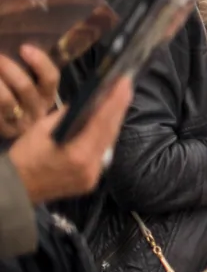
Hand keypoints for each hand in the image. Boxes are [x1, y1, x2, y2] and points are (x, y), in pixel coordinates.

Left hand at [0, 46, 61, 139]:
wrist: (13, 130)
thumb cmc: (20, 103)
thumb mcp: (32, 90)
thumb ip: (32, 72)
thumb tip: (24, 48)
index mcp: (47, 98)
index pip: (50, 79)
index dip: (39, 62)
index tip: (24, 48)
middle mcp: (37, 111)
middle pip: (25, 87)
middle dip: (8, 68)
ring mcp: (19, 123)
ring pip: (7, 100)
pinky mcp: (3, 129)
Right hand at [10, 77, 133, 203]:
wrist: (16, 188)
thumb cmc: (25, 156)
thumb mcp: (41, 129)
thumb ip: (68, 115)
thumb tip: (87, 101)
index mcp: (78, 154)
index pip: (102, 123)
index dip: (116, 102)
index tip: (125, 84)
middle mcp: (91, 166)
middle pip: (110, 133)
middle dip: (119, 109)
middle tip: (125, 87)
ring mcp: (93, 176)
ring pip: (109, 143)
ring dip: (114, 122)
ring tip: (120, 101)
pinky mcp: (92, 181)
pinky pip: (103, 154)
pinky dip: (105, 138)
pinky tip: (108, 124)